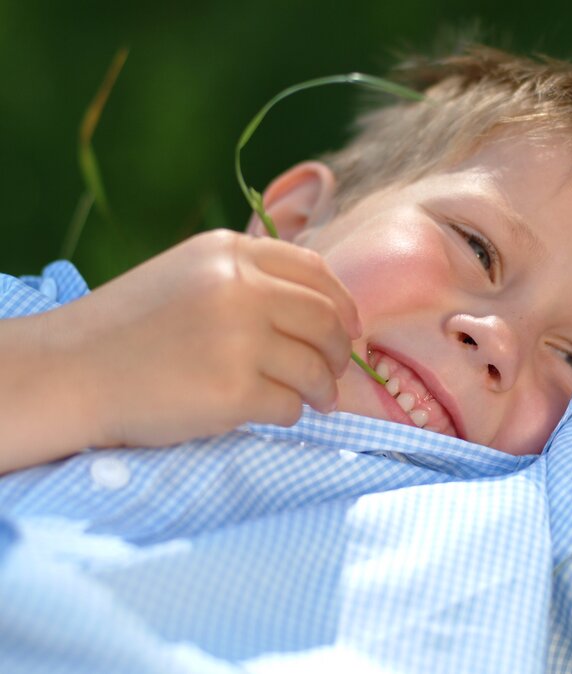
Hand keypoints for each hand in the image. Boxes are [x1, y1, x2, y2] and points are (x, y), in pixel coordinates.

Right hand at [52, 229, 360, 448]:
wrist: (69, 372)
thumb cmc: (129, 328)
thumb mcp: (188, 276)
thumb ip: (248, 279)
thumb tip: (322, 309)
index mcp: (230, 253)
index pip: (317, 272)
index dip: (344, 304)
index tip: (351, 328)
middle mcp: (240, 288)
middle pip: (326, 320)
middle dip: (341, 352)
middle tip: (337, 372)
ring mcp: (239, 339)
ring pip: (315, 368)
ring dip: (323, 389)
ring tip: (317, 400)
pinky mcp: (233, 391)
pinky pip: (289, 406)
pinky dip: (289, 414)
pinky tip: (272, 413)